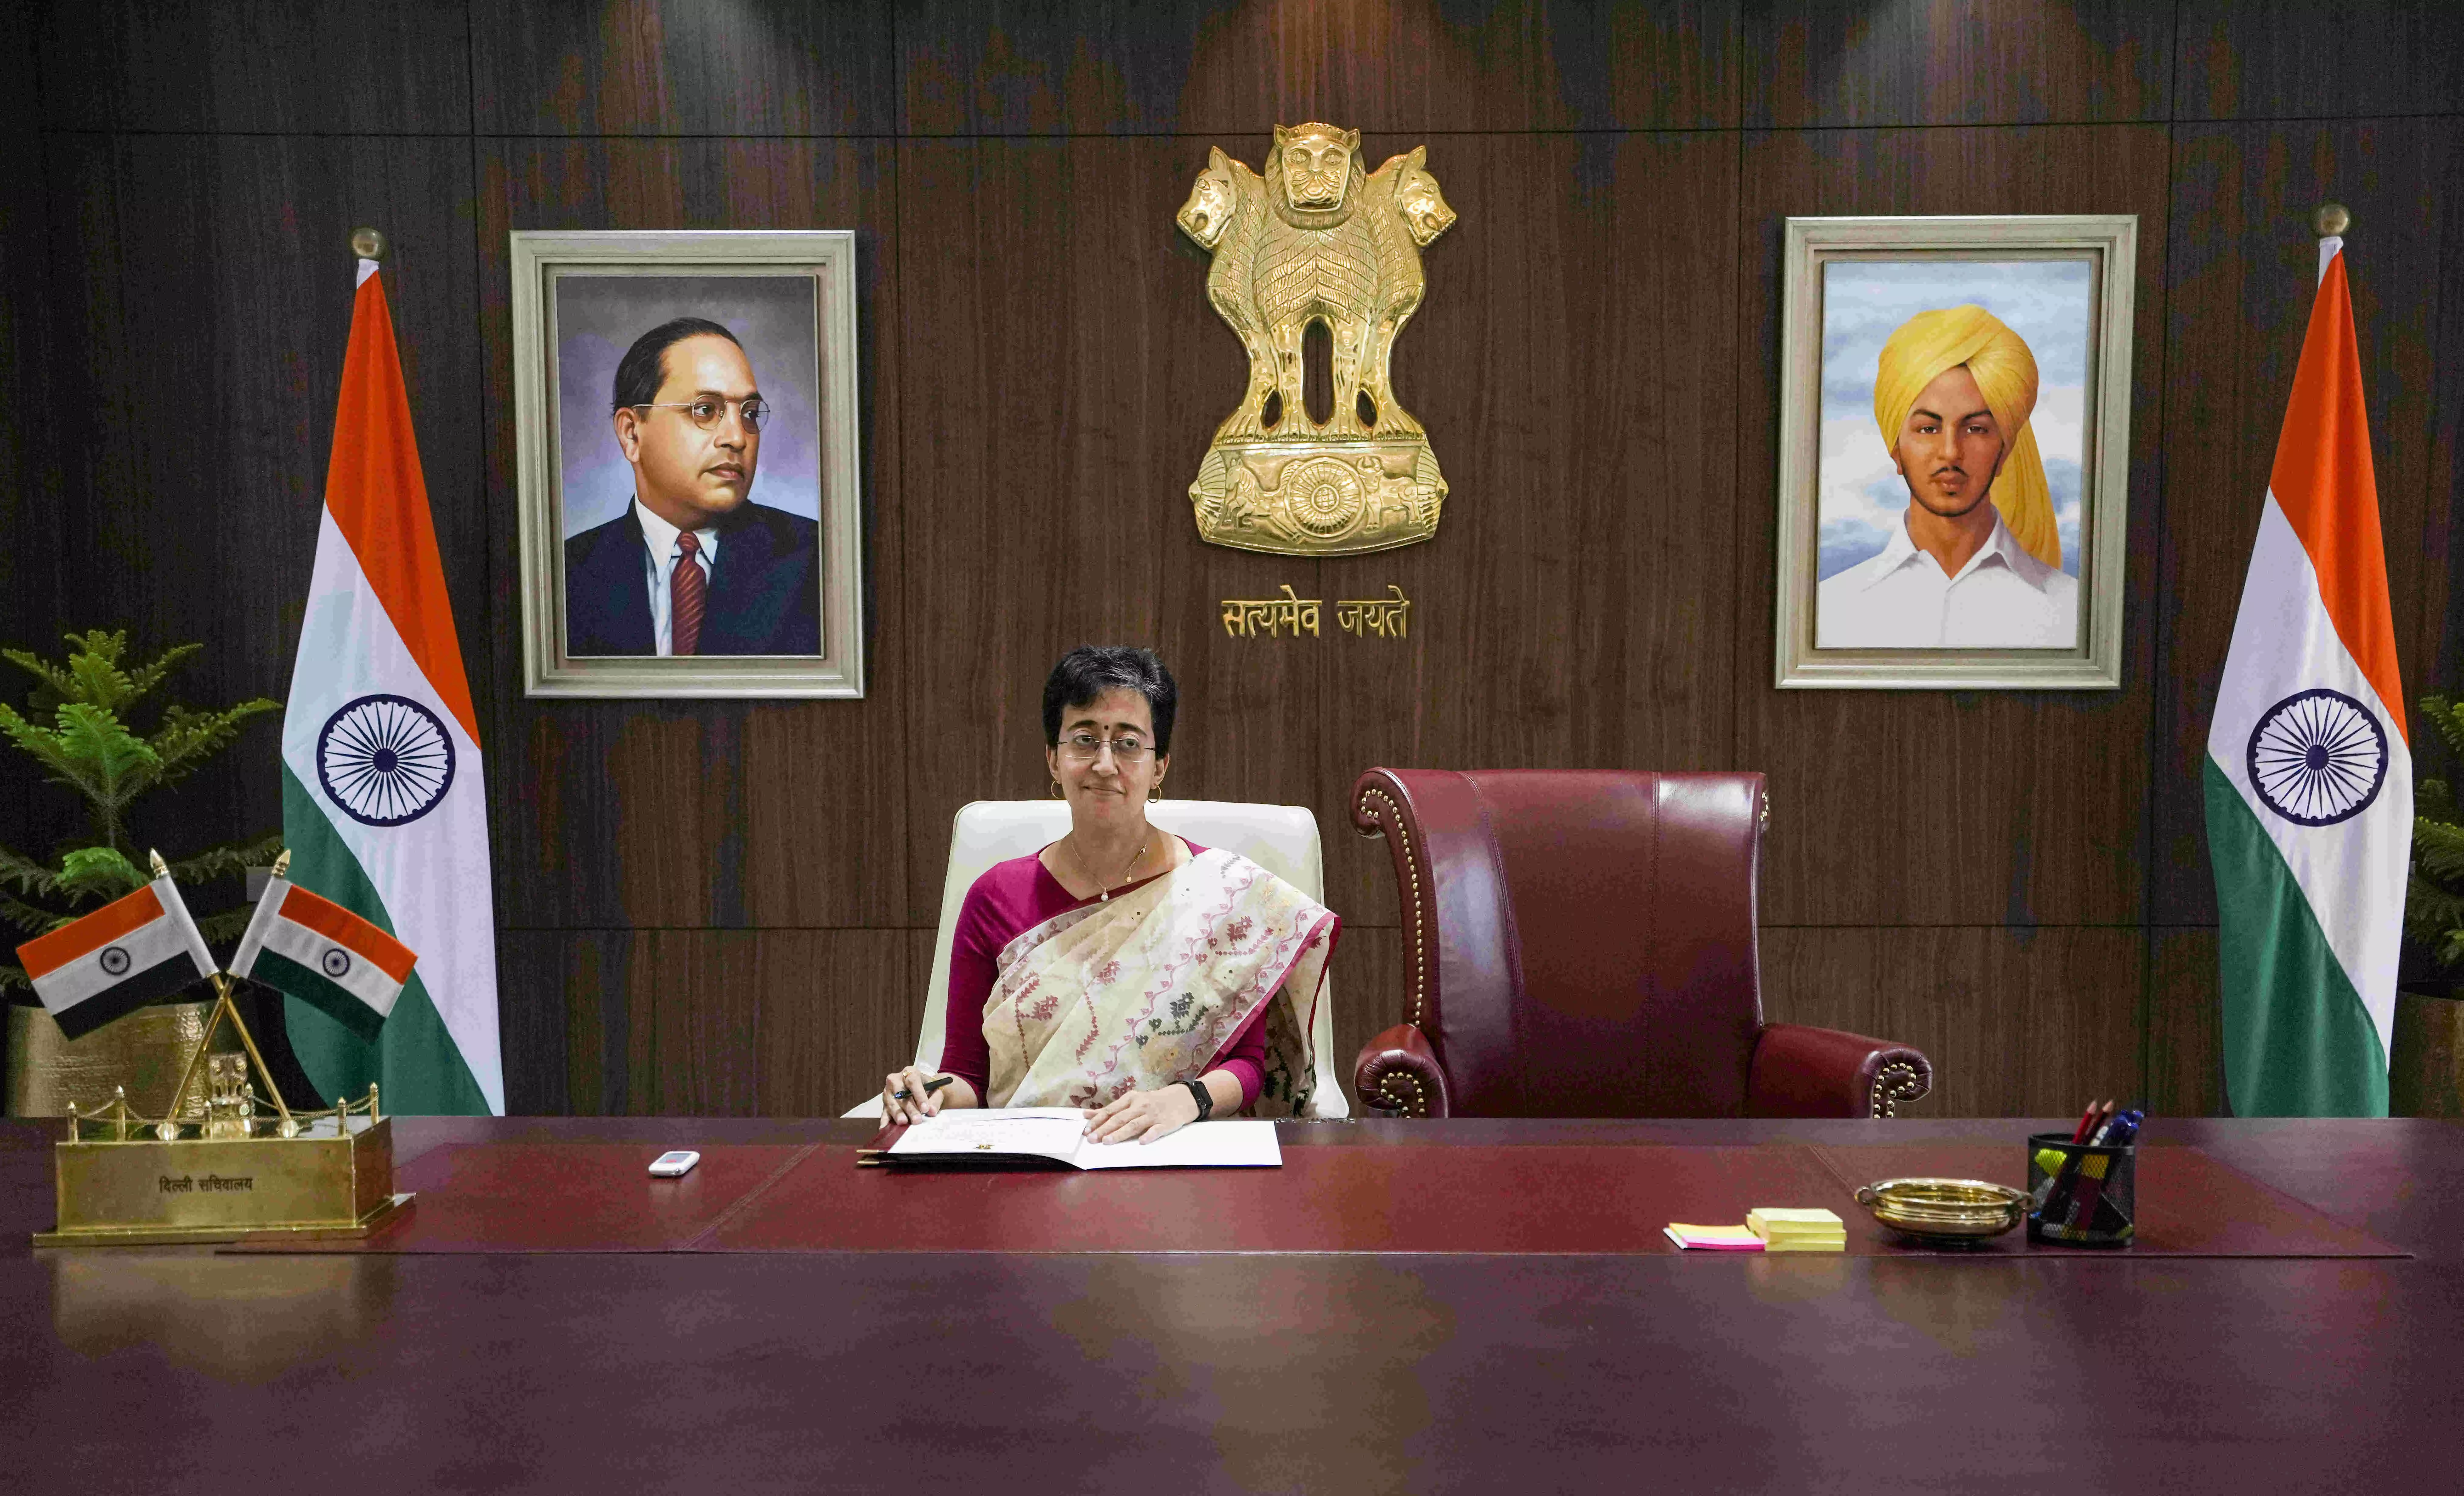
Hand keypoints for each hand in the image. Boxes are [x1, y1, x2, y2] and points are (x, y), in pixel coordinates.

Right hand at [881, 1066, 946, 1124]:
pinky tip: (885, 1127)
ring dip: (897, 1113)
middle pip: (900, 1093)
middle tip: (917, 1120)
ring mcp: (887, 1092)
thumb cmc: (927, 1089)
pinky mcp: (884, 1103)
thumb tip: (931, 1111)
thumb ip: (935, 1100)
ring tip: (903, 1122)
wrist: (921, 1089)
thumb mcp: (935, 1091)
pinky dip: (884, 1120)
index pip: (912, 1081)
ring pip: (891, 1103)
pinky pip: (883, 1112)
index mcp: (909, 1072)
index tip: (925, 1108)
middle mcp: (895, 1080)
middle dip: (909, 1108)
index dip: (919, 1095)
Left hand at [1082, 1084, 1199, 1144]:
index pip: (1111, 1111)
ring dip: (1120, 1133)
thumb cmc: (1151, 1101)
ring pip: (1135, 1124)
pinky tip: (1142, 1142)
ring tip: (1107, 1142)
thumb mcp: (1130, 1101)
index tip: (1085, 1130)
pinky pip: (1157, 1130)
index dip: (1097, 1121)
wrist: (1181, 1098)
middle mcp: (1140, 1105)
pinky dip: (1149, 1135)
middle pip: (1120, 1118)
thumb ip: (1110, 1110)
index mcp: (1130, 1099)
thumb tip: (1086, 1115)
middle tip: (1092, 1139)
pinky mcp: (1166, 1123)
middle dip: (1104, 1129)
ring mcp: (1153, 1114)